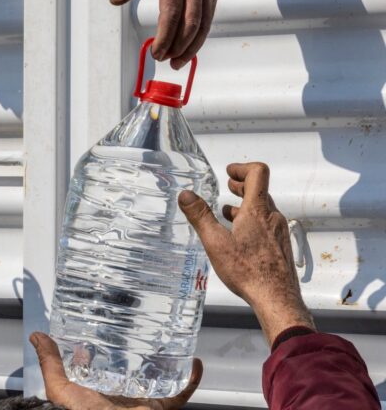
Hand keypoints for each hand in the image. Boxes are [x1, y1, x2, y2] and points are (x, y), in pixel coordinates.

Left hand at [30, 333, 201, 409]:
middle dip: (137, 352)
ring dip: (166, 363)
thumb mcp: (60, 389)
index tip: (96, 329)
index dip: (97, 351)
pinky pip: (178, 395)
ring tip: (170, 339)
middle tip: (141, 326)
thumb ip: (51, 364)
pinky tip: (194, 363)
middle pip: (131, 372)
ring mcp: (140, 403)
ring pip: (158, 380)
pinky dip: (190, 381)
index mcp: (96, 392)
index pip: (99, 369)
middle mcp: (119, 397)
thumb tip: (37, 336)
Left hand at [111, 0, 224, 68]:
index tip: (156, 50)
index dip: (164, 35)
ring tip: (176, 62)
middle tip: (162, 58)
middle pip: (189, 23)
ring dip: (190, 47)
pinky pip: (208, 19)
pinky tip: (188, 49)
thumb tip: (116, 0)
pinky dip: (199, 38)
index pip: (171, 11)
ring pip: (202, 24)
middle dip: (176, 46)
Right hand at [178, 162, 315, 344]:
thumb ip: (200, 216)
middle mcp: (272, 218)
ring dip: (246, 205)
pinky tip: (241, 237)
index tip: (229, 171)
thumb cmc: (248, 271)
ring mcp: (279, 233)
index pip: (257, 174)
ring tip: (230, 211)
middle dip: (242, 185)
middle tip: (229, 184)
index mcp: (257, 211)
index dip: (242, 168)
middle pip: (260, 191)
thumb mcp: (216, 242)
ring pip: (263, 210)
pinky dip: (253, 221)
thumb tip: (186, 195)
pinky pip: (268, 225)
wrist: (277, 299)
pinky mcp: (281, 247)